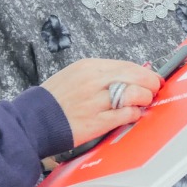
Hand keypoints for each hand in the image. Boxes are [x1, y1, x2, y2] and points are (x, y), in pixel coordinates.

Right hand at [41, 58, 162, 144]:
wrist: (33, 119)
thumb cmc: (54, 99)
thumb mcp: (75, 75)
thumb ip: (100, 74)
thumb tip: (127, 76)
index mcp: (88, 66)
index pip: (127, 65)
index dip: (144, 72)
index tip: (151, 78)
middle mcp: (93, 81)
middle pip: (136, 76)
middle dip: (150, 84)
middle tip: (153, 90)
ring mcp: (95, 101)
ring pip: (135, 94)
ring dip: (144, 99)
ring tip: (142, 103)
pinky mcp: (96, 121)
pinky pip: (126, 115)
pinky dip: (134, 114)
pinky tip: (132, 115)